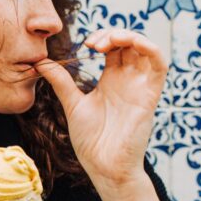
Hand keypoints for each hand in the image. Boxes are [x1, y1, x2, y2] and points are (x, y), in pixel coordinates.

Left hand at [34, 28, 167, 193]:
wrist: (103, 165)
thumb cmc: (91, 140)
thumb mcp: (73, 104)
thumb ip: (60, 82)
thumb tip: (40, 62)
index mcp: (111, 80)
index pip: (113, 47)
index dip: (103, 37)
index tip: (85, 44)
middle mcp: (128, 80)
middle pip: (129, 43)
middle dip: (112, 34)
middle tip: (93, 43)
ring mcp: (140, 86)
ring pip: (146, 49)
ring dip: (130, 36)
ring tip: (108, 42)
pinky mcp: (150, 95)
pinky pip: (160, 65)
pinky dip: (151, 48)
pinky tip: (133, 43)